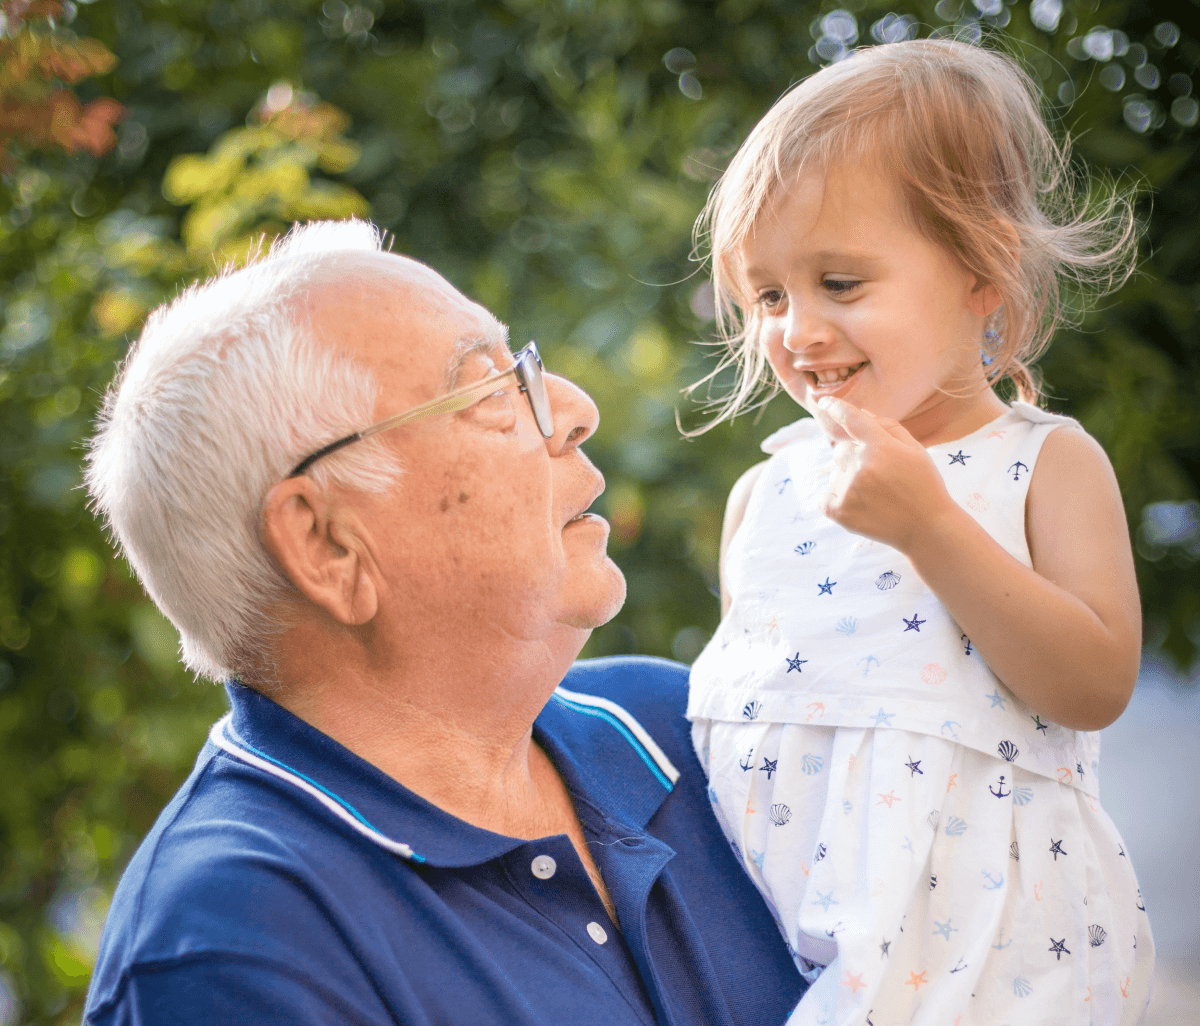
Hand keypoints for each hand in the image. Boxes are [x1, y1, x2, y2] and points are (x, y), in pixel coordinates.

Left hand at [814, 397, 955, 551]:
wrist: (927, 528)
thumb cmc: (924, 485)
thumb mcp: (916, 450)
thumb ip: (887, 427)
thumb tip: (859, 413)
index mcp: (881, 447)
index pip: (851, 419)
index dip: (836, 407)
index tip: (824, 402)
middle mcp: (861, 466)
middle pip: (840, 450)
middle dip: (854, 457)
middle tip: (878, 475)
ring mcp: (848, 490)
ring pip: (834, 474)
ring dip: (848, 480)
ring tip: (875, 495)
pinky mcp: (840, 512)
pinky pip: (824, 497)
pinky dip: (836, 499)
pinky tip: (859, 505)